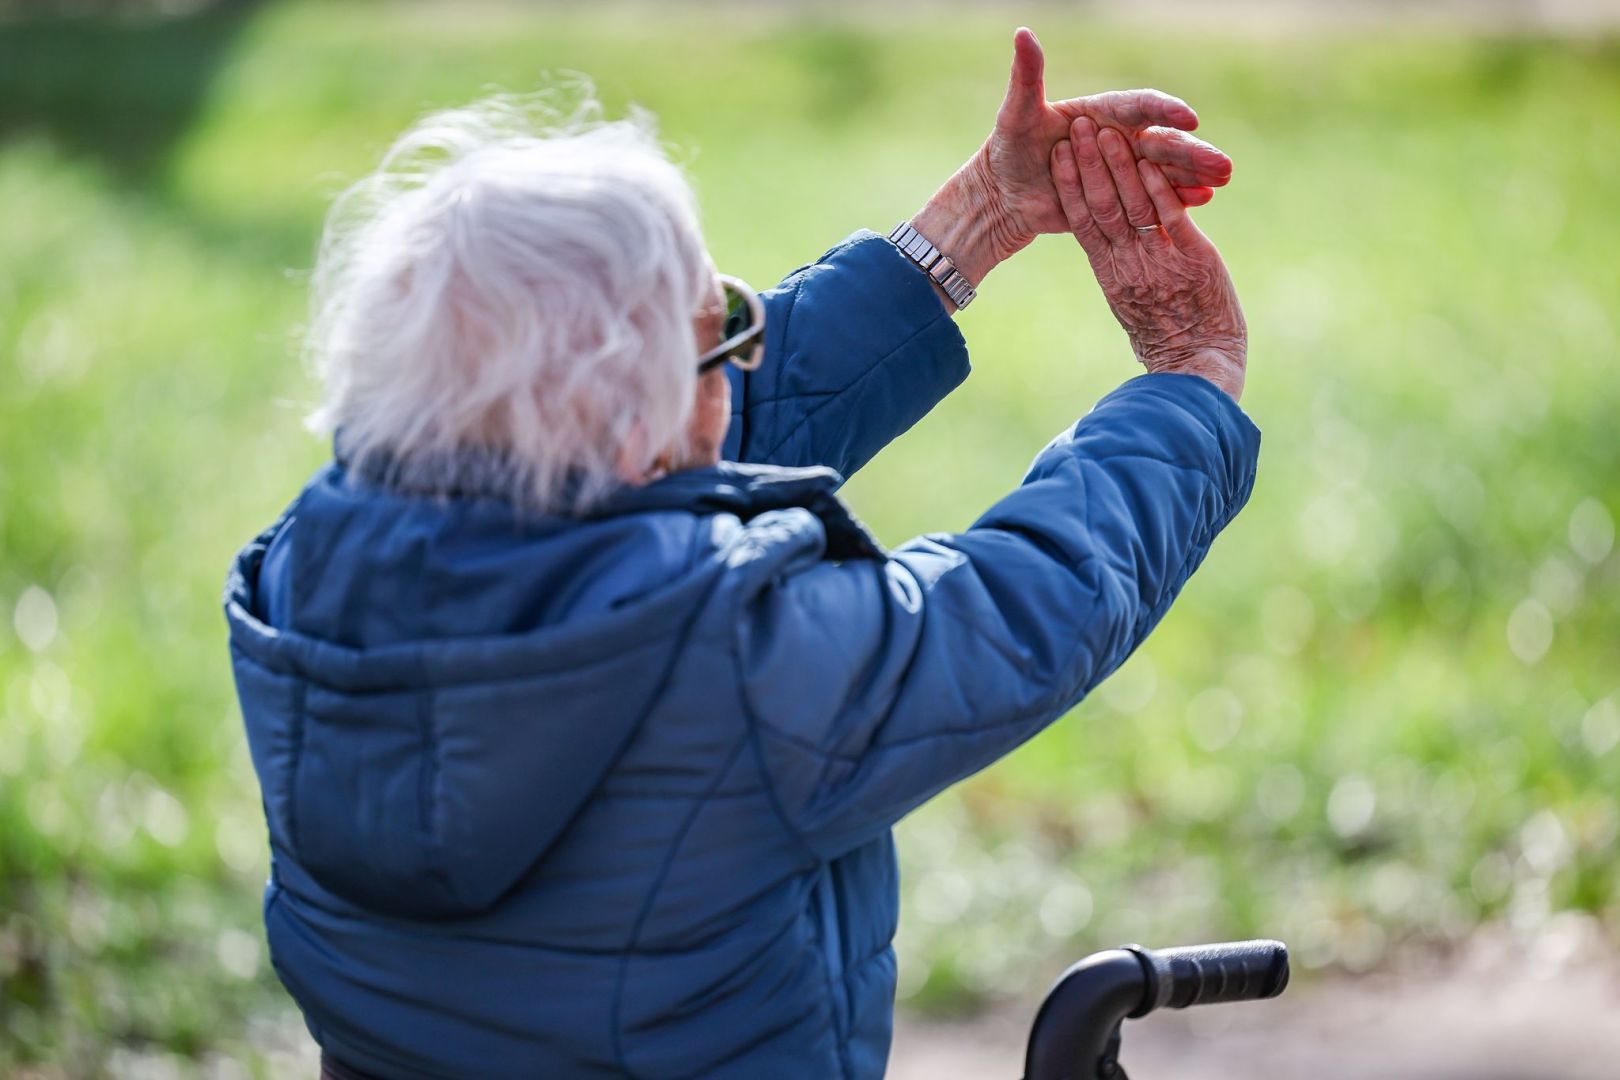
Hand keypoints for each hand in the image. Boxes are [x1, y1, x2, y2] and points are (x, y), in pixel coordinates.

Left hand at [910, 27, 1233, 300]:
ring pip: (1166, 171)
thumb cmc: (1010, 148)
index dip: (1165, 110)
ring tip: (1221, 180)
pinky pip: (1153, 199)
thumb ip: (1026, 77)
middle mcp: (1121, 139)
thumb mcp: (1015, 114)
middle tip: (1222, 161)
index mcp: (1104, 113)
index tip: (1188, 117)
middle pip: (1163, 142)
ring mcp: (1124, 170)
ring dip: (1195, 174)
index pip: (1141, 106)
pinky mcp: (1121, 198)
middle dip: (1193, 151)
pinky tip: (1202, 201)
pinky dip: (1177, 200)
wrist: (1006, 193)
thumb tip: (1022, 34)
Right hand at [1051, 117, 1246, 400]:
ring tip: (1108, 131)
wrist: (1198, 367)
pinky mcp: (1193, 258)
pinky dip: (1159, 187)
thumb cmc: (1169, 341)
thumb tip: (1111, 250)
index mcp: (1111, 275)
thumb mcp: (1132, 306)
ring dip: (1119, 166)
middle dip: (1088, 165)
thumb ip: (1122, 273)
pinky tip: (1148, 159)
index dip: (1069, 187)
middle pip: (1101, 207)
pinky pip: (1170, 217)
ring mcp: (1160, 260)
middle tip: (1077, 126)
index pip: (1082, 223)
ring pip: (1132, 205)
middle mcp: (1129, 264)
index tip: (1058, 156)